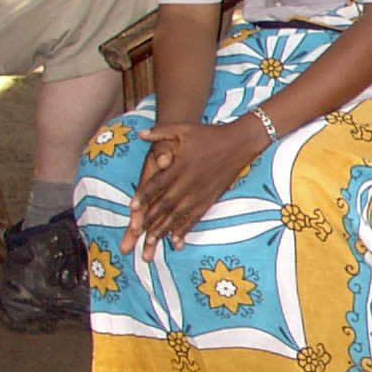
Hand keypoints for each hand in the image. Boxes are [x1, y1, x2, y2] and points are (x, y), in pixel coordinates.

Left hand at [122, 118, 263, 258]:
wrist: (239, 143)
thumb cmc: (210, 134)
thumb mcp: (184, 128)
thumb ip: (161, 131)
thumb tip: (141, 134)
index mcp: (179, 166)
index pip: (157, 184)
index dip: (144, 195)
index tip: (132, 207)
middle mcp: (188, 182)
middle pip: (165, 204)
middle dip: (150, 220)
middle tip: (137, 234)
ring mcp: (200, 193)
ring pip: (178, 214)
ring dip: (164, 229)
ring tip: (151, 242)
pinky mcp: (210, 199)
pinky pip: (195, 217)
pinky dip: (184, 229)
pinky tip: (176, 240)